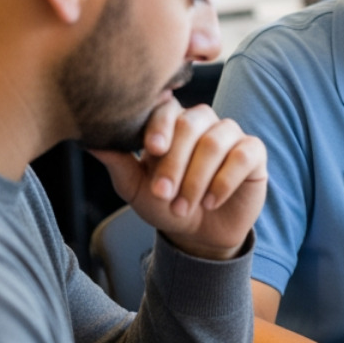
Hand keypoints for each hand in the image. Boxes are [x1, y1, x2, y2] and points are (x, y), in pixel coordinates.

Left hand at [90, 100, 266, 260]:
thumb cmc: (166, 204)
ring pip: (215, 141)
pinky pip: (242, 156)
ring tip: (185, 206)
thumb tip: (89, 140)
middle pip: (191, 124)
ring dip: (196, 179)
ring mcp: (230, 134)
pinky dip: (224, 182)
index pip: (166, 109)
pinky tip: (211, 201)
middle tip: (163, 194)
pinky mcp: (254, 152)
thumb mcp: (136, 189)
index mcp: (172, 123)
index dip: (160, 126)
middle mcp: (202, 122)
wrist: (199, 233)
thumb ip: (118, 163)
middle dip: (175, 162)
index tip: (152, 150)